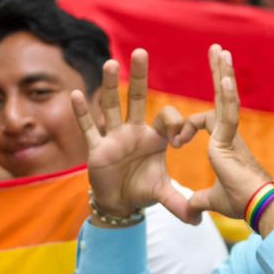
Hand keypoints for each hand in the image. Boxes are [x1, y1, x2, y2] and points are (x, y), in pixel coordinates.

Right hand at [73, 49, 193, 223]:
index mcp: (155, 138)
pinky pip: (88, 128)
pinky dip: (82, 113)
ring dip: (110, 86)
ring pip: (111, 106)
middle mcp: (134, 131)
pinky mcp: (97, 148)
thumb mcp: (162, 194)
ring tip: (111, 63)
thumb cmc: (142, 190)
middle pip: (137, 98)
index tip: (181, 140)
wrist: (119, 202)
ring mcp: (114, 137)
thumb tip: (198, 221)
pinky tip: (75, 94)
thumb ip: (179, 203)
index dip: (176, 123)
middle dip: (139, 77)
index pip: (166, 118)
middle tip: (141, 52)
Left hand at [170, 45, 272, 221]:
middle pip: (223, 96)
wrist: (257, 207)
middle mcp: (230, 134)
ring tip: (219, 51)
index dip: (188, 126)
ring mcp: (231, 133)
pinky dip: (227, 95)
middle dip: (219, 73)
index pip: (208, 120)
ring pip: (226, 97)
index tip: (178, 143)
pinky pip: (228, 111)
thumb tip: (190, 212)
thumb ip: (198, 201)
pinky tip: (224, 77)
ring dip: (222, 73)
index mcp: (226, 144)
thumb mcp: (212, 199)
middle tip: (217, 50)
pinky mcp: (230, 138)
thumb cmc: (241, 202)